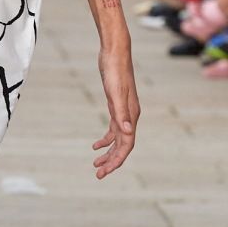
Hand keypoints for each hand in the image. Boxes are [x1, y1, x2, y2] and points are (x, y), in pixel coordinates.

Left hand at [93, 39, 139, 177]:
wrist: (115, 52)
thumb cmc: (115, 70)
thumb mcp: (115, 93)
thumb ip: (121, 114)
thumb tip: (127, 134)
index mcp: (131, 116)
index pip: (127, 145)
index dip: (116, 160)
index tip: (104, 172)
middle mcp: (130, 116)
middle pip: (123, 146)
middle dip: (111, 161)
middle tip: (98, 174)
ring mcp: (124, 111)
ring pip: (118, 139)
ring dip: (108, 153)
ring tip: (95, 164)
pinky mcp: (116, 106)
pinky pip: (113, 129)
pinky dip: (105, 139)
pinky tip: (96, 145)